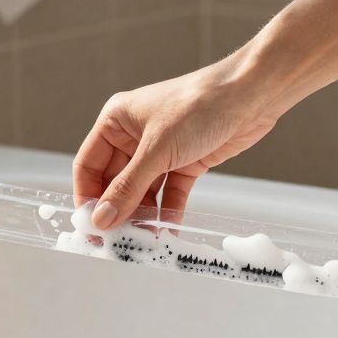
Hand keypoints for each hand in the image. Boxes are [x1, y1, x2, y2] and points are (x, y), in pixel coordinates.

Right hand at [74, 61, 280, 229]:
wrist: (251, 96)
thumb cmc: (199, 104)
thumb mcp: (157, 150)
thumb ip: (128, 187)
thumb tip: (102, 217)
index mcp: (116, 121)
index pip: (89, 165)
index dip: (87, 196)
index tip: (90, 226)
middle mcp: (135, 136)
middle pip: (115, 182)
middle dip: (117, 211)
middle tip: (115, 241)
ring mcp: (161, 150)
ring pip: (143, 191)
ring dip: (142, 215)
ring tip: (142, 241)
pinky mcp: (186, 162)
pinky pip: (170, 193)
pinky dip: (168, 212)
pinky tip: (167, 231)